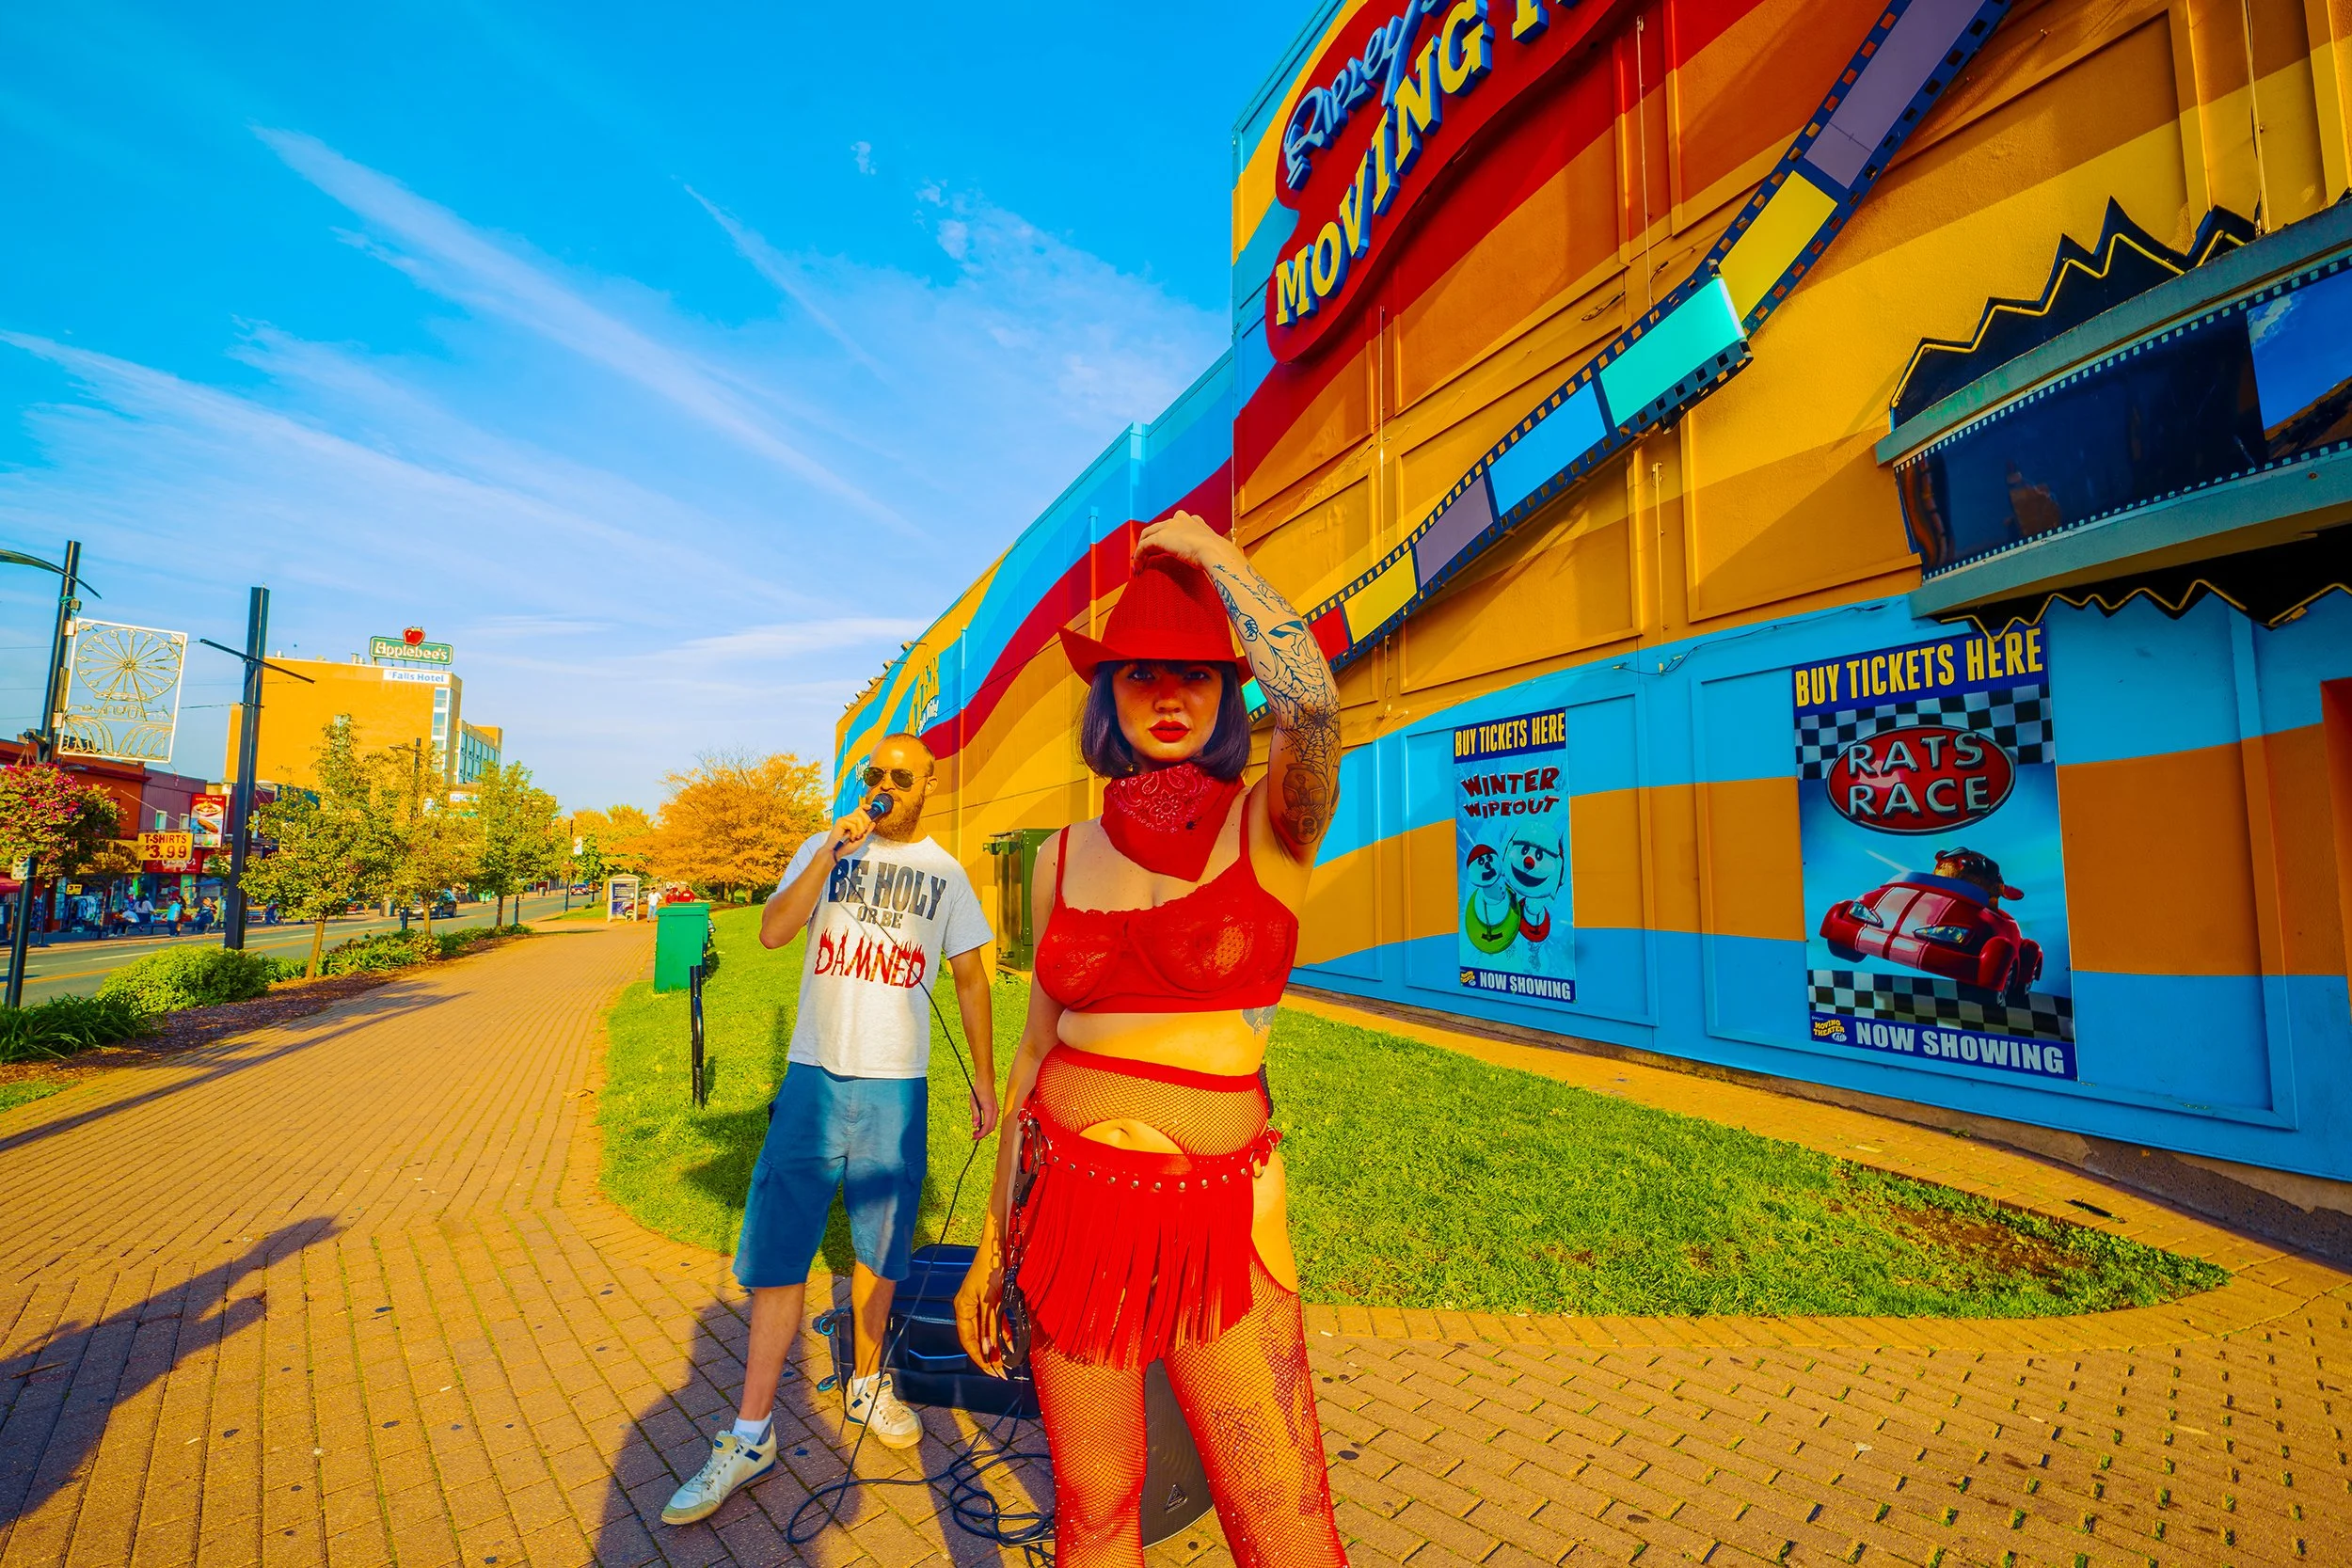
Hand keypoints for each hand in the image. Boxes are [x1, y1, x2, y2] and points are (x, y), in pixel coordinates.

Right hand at [824, 810, 874, 860]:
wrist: (836, 852)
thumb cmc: (845, 848)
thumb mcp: (861, 839)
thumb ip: (867, 831)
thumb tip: (873, 823)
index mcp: (851, 822)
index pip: (858, 810)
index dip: (864, 807)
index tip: (869, 807)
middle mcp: (847, 819)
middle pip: (860, 813)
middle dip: (865, 824)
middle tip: (861, 833)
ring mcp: (843, 820)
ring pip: (858, 819)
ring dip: (860, 830)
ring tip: (855, 837)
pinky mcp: (840, 822)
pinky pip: (853, 824)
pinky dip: (854, 832)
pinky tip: (851, 837)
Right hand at [953, 1216, 1004, 1375]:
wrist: (997, 1245)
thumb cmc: (991, 1268)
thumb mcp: (991, 1299)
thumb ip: (989, 1324)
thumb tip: (987, 1349)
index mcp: (962, 1308)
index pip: (968, 1340)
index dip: (978, 1357)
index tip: (990, 1370)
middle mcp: (968, 1309)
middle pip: (976, 1339)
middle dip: (987, 1357)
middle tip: (1000, 1374)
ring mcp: (978, 1305)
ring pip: (985, 1333)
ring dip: (994, 1348)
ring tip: (1004, 1365)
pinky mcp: (989, 1300)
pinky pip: (993, 1322)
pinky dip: (999, 1334)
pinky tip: (1007, 1345)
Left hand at [968, 1081, 999, 1140]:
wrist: (985, 1081)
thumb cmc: (979, 1089)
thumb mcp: (973, 1102)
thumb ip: (975, 1114)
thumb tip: (975, 1125)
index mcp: (989, 1109)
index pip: (987, 1126)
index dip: (981, 1134)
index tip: (974, 1137)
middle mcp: (995, 1111)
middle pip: (991, 1128)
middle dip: (983, 1134)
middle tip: (974, 1136)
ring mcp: (996, 1110)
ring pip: (993, 1125)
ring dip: (985, 1130)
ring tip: (976, 1132)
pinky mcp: (995, 1109)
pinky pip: (993, 1121)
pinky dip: (988, 1125)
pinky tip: (981, 1125)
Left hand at [1134, 510, 1234, 571]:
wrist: (1215, 552)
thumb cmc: (1219, 556)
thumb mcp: (1214, 551)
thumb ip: (1208, 553)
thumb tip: (1216, 564)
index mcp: (1194, 522)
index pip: (1175, 525)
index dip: (1167, 536)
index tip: (1164, 549)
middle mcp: (1180, 520)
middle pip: (1158, 528)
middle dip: (1150, 542)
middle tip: (1146, 557)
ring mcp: (1169, 527)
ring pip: (1147, 536)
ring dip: (1141, 551)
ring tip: (1139, 565)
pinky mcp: (1160, 537)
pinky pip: (1143, 547)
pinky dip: (1138, 557)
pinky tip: (1138, 568)